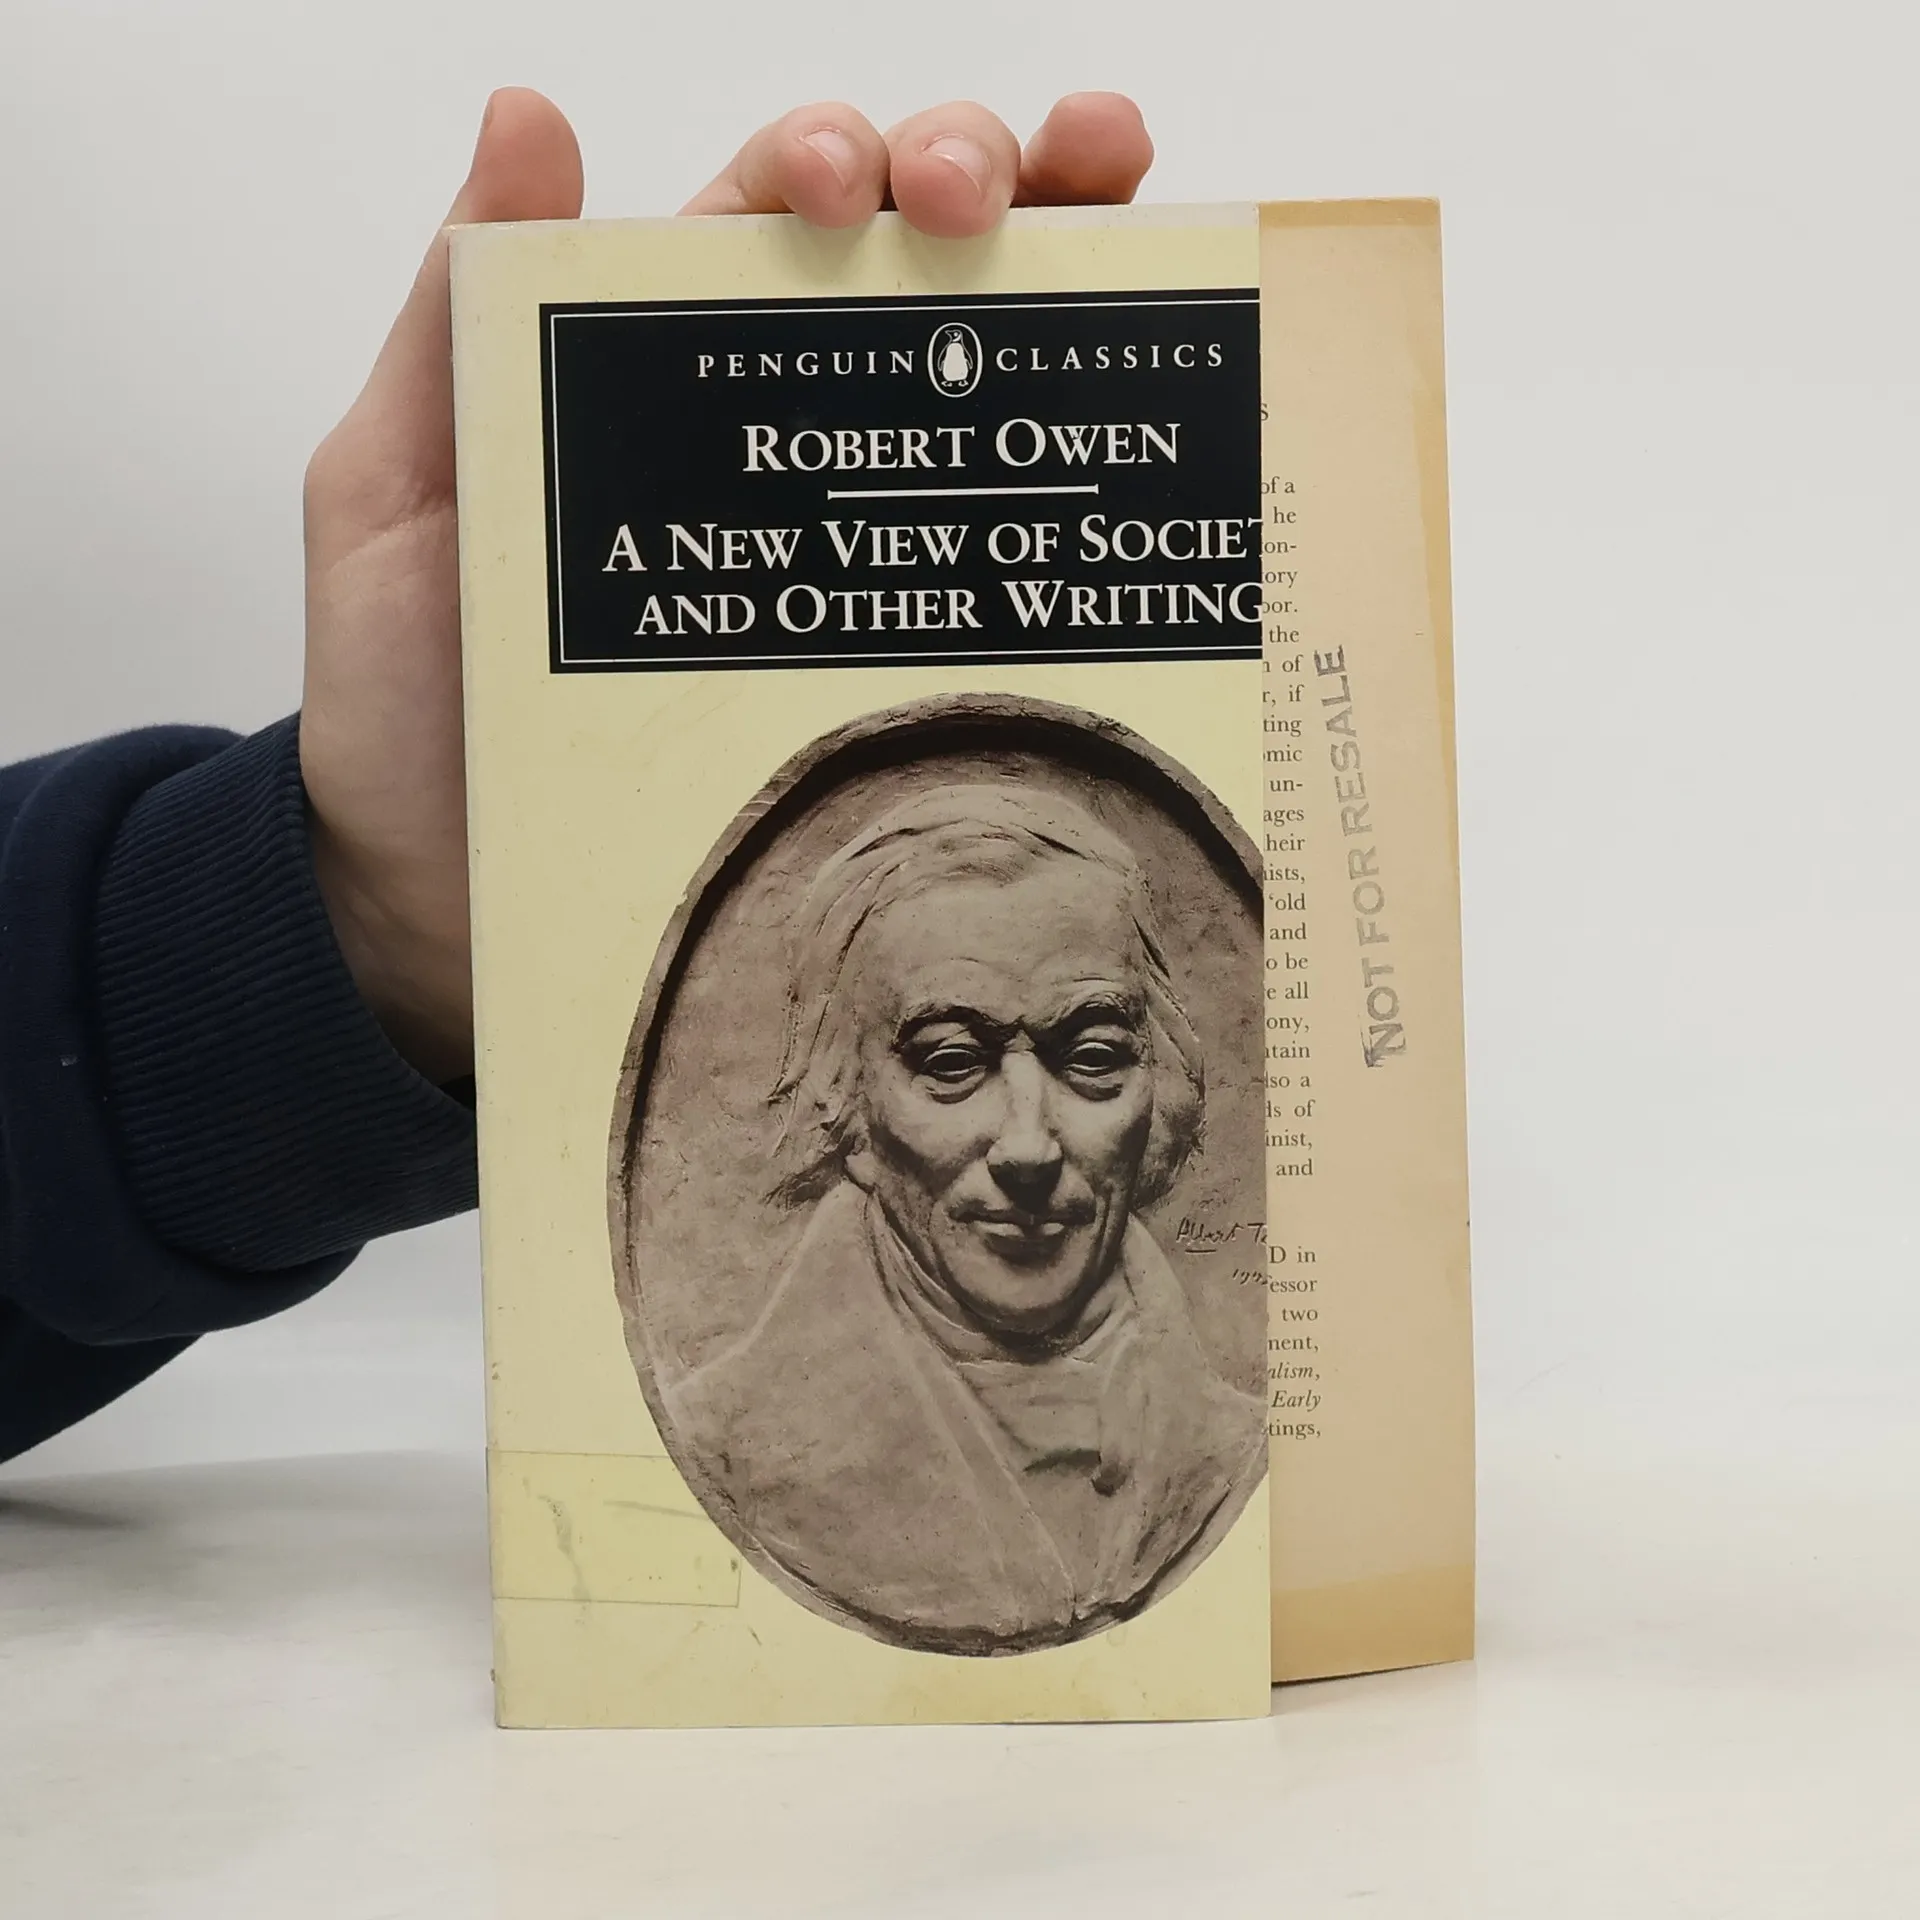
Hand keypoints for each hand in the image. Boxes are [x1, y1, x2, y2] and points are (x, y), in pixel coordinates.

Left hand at [300, 89, 1153, 1083]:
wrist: (453, 920)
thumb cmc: (408, 719)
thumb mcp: (391, 500)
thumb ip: (449, 321)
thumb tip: (528, 122)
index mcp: (656, 376)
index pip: (777, 214)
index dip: (843, 153)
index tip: (865, 178)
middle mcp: (773, 446)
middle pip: (909, 261)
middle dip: (975, 175)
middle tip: (973, 207)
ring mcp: (844, 557)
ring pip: (981, 375)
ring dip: (1067, 263)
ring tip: (1109, 222)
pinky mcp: (890, 674)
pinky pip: (998, 561)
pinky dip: (1080, 472)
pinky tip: (1133, 422)